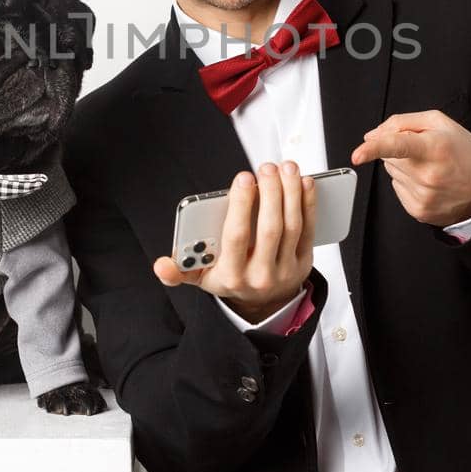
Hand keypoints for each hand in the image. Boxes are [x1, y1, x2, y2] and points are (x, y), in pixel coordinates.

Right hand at [153, 161, 315, 323]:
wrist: (260, 303)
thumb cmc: (228, 278)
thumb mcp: (200, 278)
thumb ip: (178, 270)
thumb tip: (161, 265)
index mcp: (231, 275)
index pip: (237, 237)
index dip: (241, 205)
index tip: (243, 178)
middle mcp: (260, 275)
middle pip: (269, 230)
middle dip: (270, 194)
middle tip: (266, 168)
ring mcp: (285, 270)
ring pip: (292, 227)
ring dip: (291, 193)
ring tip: (285, 168)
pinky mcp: (303, 263)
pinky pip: (309, 230)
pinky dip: (308, 204)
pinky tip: (304, 183)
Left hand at [350, 109, 470, 227]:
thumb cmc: (464, 152)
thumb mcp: (440, 123)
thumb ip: (402, 122)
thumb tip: (372, 135)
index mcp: (434, 148)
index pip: (397, 146)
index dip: (373, 148)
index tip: (358, 154)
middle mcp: (428, 174)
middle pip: (388, 156)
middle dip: (399, 150)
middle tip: (424, 151)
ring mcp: (423, 195)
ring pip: (391, 173)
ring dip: (404, 166)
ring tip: (430, 166)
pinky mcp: (419, 211)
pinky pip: (397, 189)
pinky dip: (407, 183)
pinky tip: (428, 181)